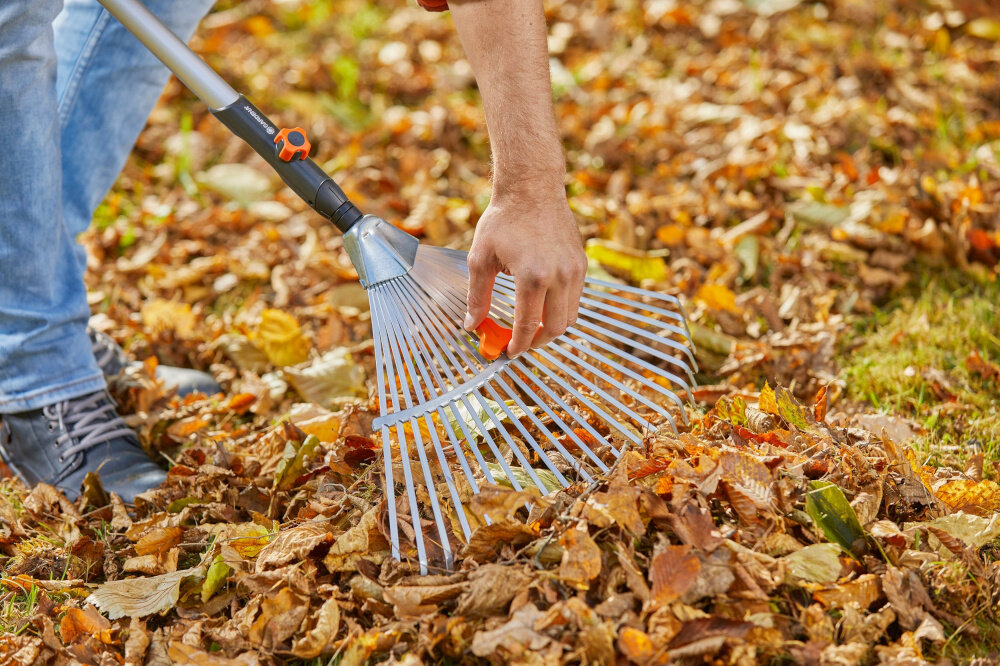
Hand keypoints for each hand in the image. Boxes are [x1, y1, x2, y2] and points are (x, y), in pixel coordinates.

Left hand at [464, 182, 586, 356]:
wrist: (532, 188)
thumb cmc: (503, 220)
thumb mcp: (480, 258)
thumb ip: (477, 295)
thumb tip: (471, 325)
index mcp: (532, 276)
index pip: (528, 326)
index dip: (517, 345)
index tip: (508, 352)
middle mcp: (559, 276)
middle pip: (554, 329)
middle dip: (536, 343)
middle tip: (519, 344)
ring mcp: (574, 270)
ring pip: (569, 317)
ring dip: (550, 329)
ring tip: (531, 329)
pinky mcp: (581, 264)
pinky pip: (575, 299)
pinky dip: (561, 310)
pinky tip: (542, 307)